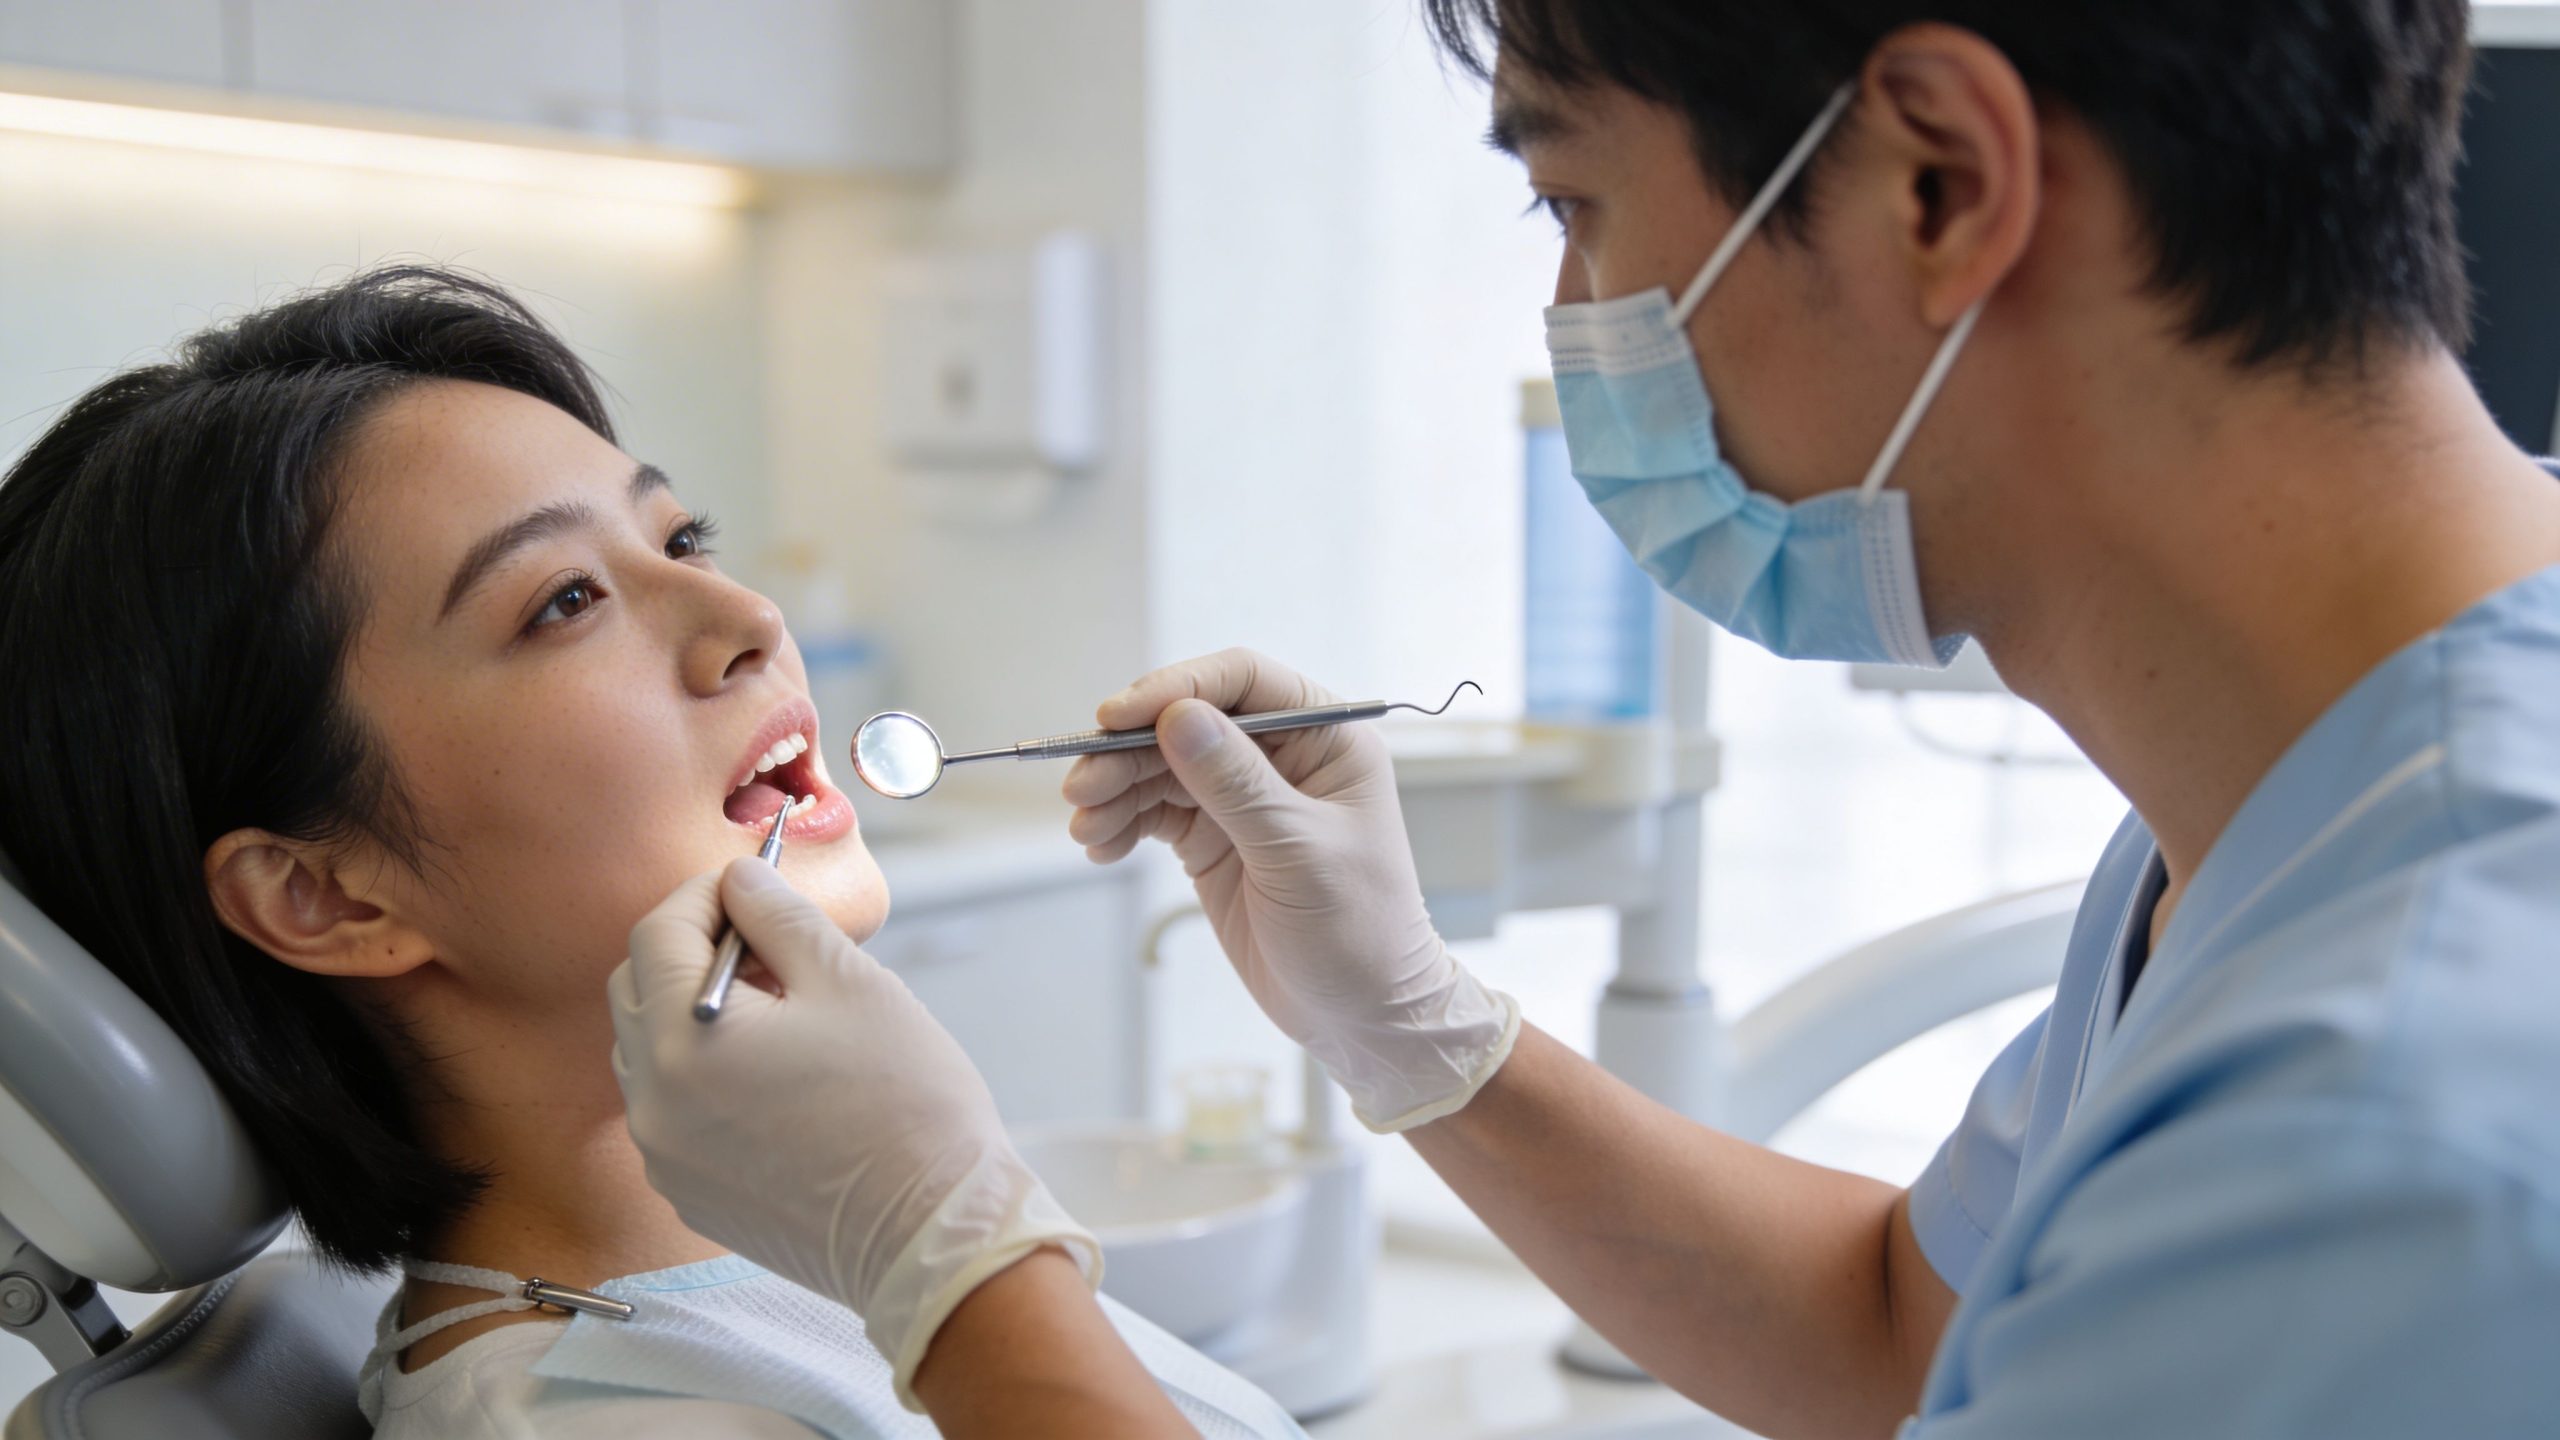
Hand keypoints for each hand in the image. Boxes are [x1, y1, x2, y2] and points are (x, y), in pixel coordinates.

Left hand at [609, 860, 1097, 1408]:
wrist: (933, 1232)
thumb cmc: (904, 1101)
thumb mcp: (848, 980)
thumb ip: (779, 916)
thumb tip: (740, 880)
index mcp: (684, 1040)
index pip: (656, 934)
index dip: (703, 893)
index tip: (750, 883)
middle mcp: (653, 1103)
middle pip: (637, 990)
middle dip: (691, 947)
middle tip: (765, 938)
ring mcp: (666, 1157)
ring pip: (648, 1052)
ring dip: (693, 1009)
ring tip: (778, 1006)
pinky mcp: (689, 1194)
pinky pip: (671, 1109)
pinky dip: (702, 1071)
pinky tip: (773, 1070)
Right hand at [1063, 648, 1516, 1130]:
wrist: (1362, 1015)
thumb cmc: (1360, 932)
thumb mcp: (1299, 854)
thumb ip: (1236, 784)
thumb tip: (1177, 717)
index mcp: (1327, 738)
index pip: (1243, 680)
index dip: (1177, 687)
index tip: (1116, 716)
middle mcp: (1283, 755)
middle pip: (1188, 720)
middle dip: (1128, 748)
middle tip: (1081, 787)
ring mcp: (1244, 796)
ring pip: (1162, 765)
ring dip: (1115, 788)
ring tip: (1084, 826)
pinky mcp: (1214, 836)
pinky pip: (1155, 811)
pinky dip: (1122, 822)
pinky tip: (1100, 846)